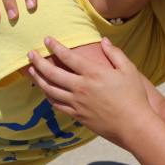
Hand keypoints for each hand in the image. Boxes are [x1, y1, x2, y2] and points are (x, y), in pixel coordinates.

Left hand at [27, 37, 150, 143]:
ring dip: (38, 79)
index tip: (47, 39)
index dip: (55, 46)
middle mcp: (81, 88)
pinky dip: (48, 95)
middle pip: (52, 73)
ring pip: (50, 89)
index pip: (67, 56)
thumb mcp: (129, 70)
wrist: (133, 125)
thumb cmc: (134, 96)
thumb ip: (115, 53)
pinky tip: (45, 90)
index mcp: (93, 73)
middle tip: (30, 54)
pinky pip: (57, 104)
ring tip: (31, 71)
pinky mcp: (77, 115)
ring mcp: (77, 103)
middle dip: (38, 61)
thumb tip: (104, 41)